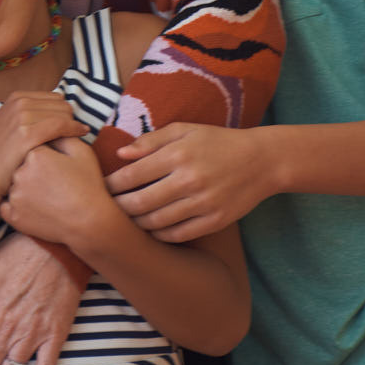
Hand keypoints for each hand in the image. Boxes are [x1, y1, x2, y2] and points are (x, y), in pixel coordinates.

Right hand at [0, 90, 88, 200]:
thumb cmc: (1, 156)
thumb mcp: (11, 125)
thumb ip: (30, 114)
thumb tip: (59, 103)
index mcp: (17, 97)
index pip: (55, 98)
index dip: (64, 113)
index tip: (70, 125)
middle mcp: (19, 103)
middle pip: (62, 104)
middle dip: (70, 118)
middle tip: (74, 135)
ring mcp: (22, 116)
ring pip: (64, 113)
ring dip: (73, 125)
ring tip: (76, 138)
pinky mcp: (27, 133)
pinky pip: (62, 124)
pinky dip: (75, 128)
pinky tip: (82, 133)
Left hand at [0, 137, 110, 248]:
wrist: (91, 223)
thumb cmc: (89, 186)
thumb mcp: (82, 152)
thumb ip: (63, 134)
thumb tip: (51, 126)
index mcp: (35, 154)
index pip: (34, 146)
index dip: (48, 157)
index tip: (58, 167)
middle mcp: (20, 172)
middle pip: (22, 164)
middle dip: (35, 171)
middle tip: (55, 183)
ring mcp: (15, 196)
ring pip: (14, 184)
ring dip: (25, 187)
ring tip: (48, 196)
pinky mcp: (13, 216)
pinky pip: (8, 206)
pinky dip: (17, 206)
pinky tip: (34, 207)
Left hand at [106, 121, 273, 242]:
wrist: (262, 161)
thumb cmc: (218, 141)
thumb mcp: (186, 130)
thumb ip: (152, 140)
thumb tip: (120, 154)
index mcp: (179, 154)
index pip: (132, 175)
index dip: (111, 184)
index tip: (102, 188)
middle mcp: (189, 179)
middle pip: (139, 202)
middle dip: (118, 207)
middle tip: (107, 208)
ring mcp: (203, 203)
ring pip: (156, 222)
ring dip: (135, 224)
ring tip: (126, 219)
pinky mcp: (214, 221)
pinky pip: (177, 234)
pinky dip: (159, 235)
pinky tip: (151, 228)